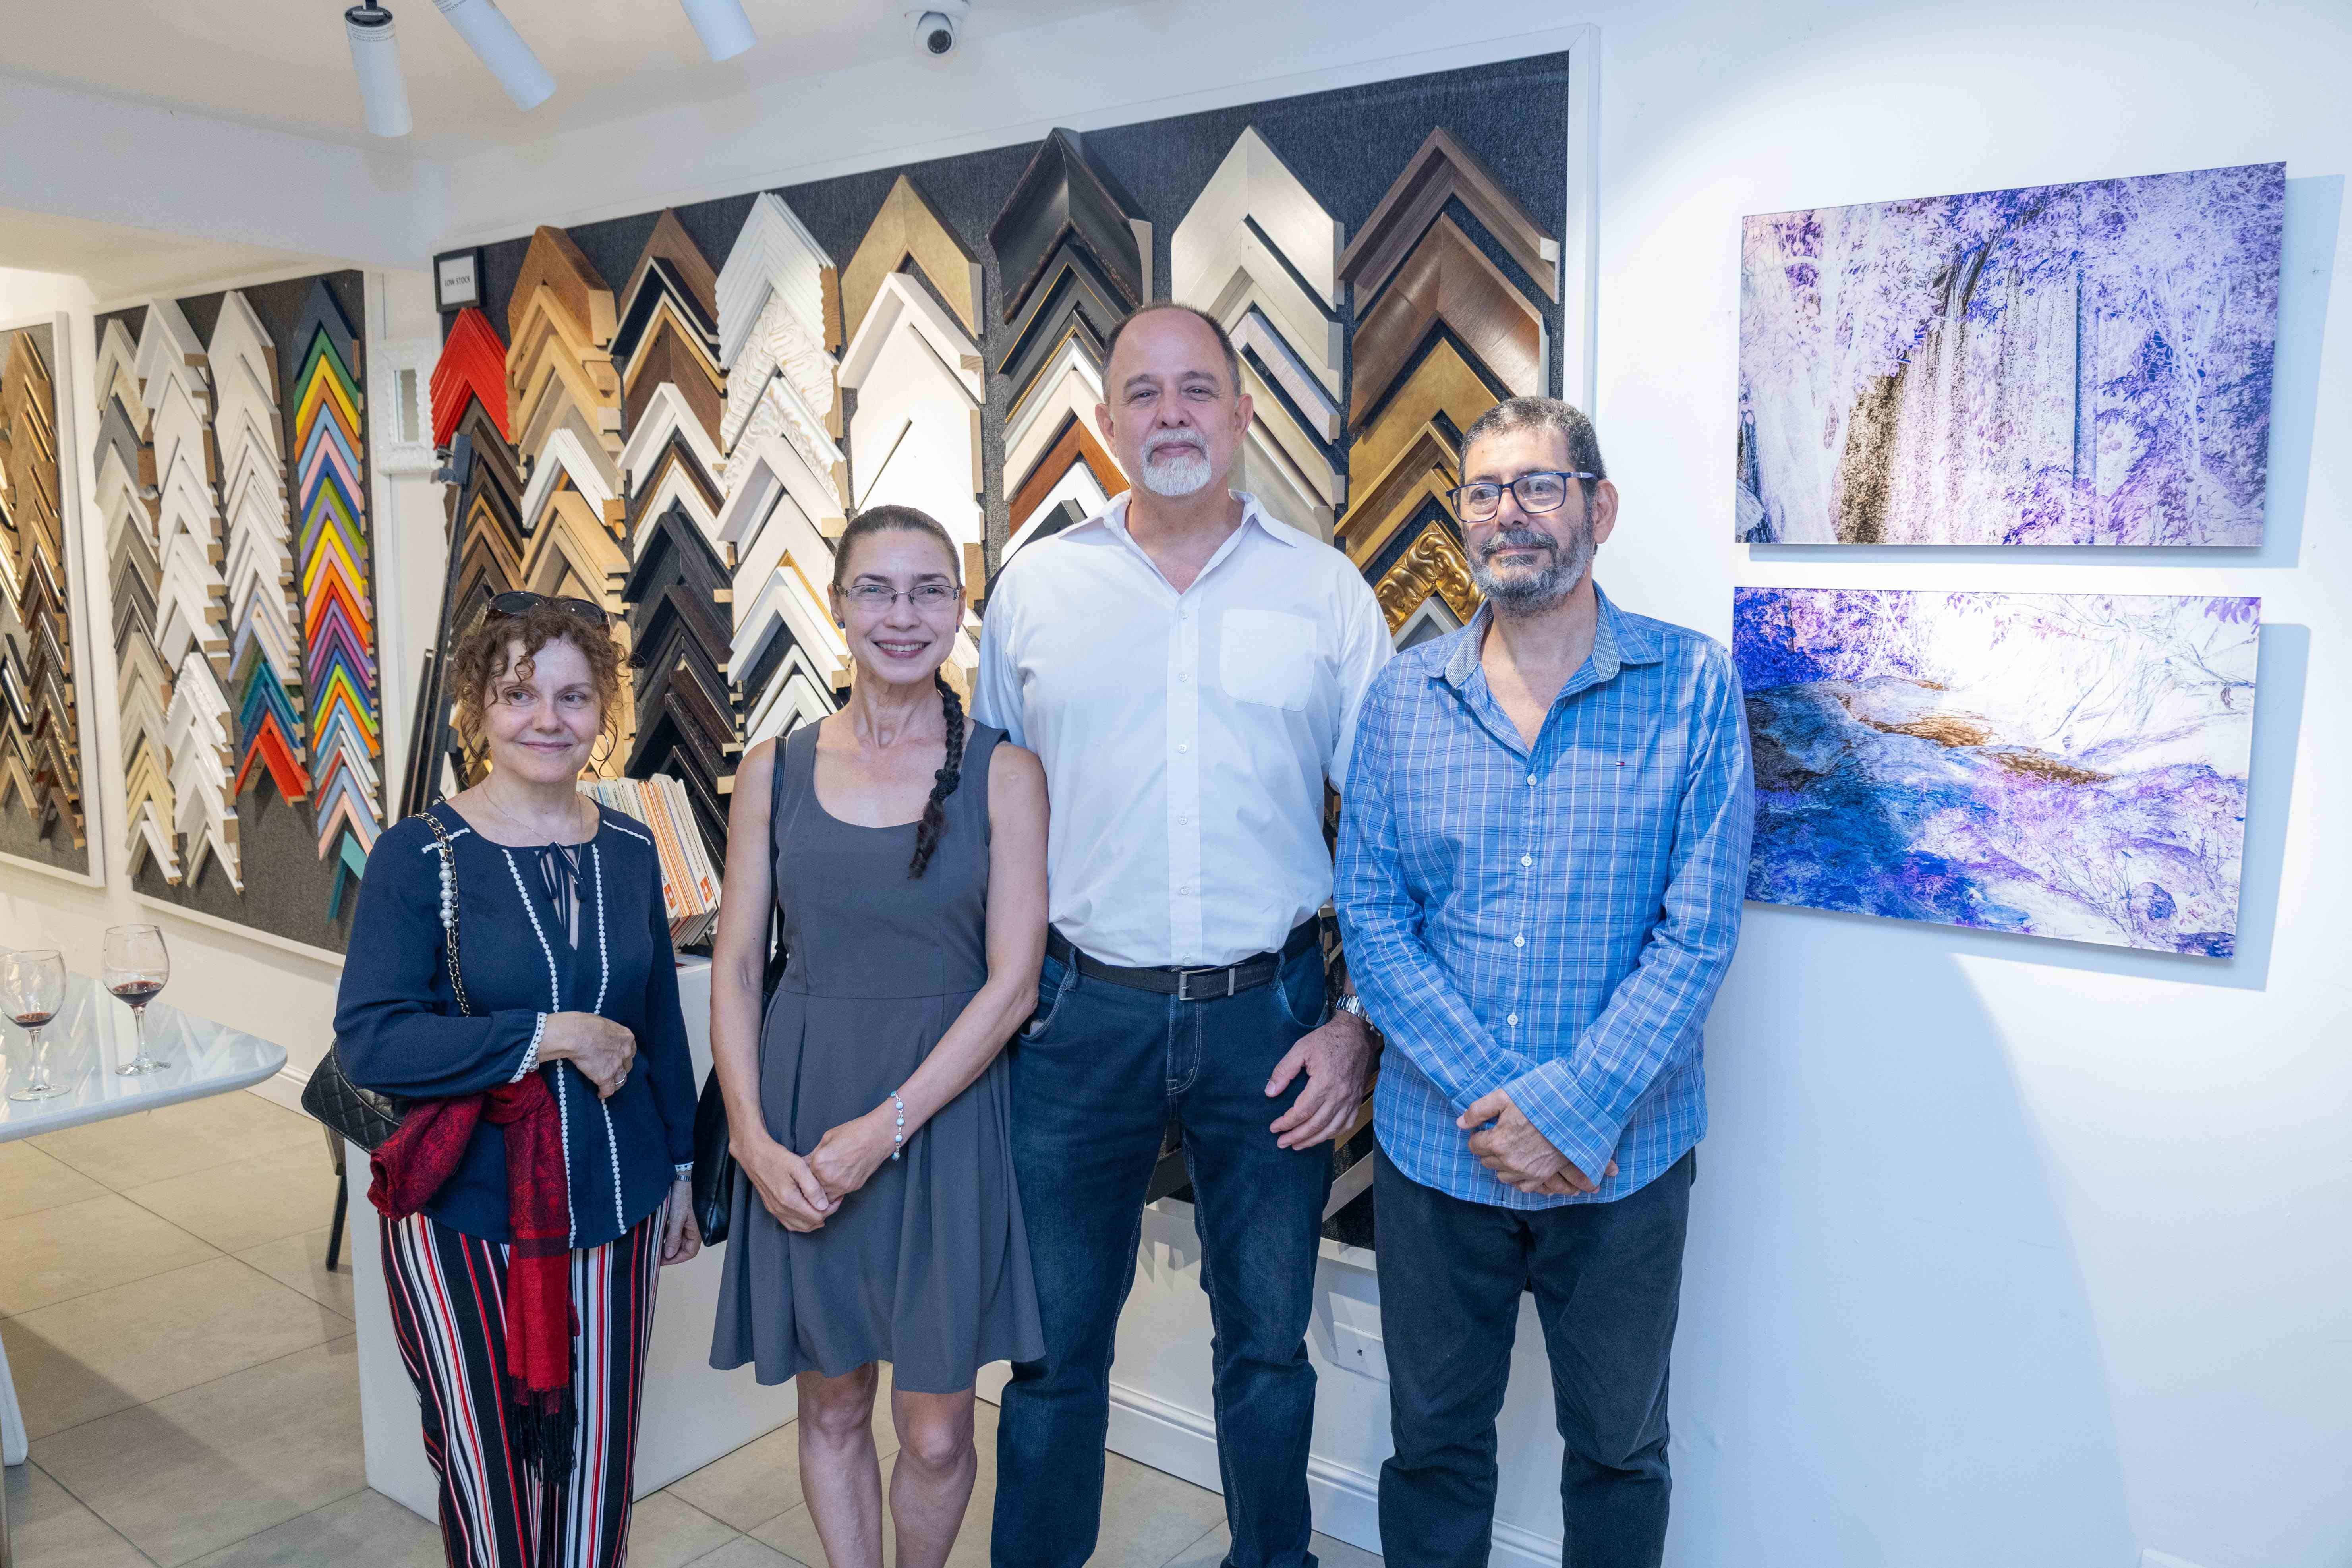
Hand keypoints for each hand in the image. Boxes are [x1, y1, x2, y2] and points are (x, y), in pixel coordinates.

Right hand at [538, 1012, 635, 1098]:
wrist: (577, 1034)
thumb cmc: (586, 1024)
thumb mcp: (604, 1024)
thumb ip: (608, 1034)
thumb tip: (601, 1036)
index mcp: (627, 1038)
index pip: (631, 1051)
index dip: (624, 1056)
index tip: (619, 1059)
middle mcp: (625, 1053)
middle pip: (627, 1066)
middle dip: (621, 1068)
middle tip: (613, 1071)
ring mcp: (616, 1066)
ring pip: (621, 1079)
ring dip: (615, 1082)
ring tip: (609, 1085)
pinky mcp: (605, 1077)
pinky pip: (608, 1090)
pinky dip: (604, 1093)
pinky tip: (600, 1094)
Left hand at [661, 1180, 701, 1264]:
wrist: (680, 1177)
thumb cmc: (682, 1195)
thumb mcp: (676, 1218)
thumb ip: (673, 1237)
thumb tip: (670, 1255)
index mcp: (695, 1231)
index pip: (689, 1253)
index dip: (676, 1259)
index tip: (661, 1261)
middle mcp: (691, 1229)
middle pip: (682, 1248)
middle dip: (669, 1254)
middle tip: (653, 1255)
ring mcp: (685, 1224)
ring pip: (676, 1241)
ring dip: (665, 1245)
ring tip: (652, 1247)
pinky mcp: (678, 1218)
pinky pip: (672, 1232)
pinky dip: (664, 1236)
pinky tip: (655, 1235)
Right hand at [735, 1133, 834, 1231]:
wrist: (754, 1155)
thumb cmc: (777, 1157)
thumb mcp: (798, 1167)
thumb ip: (812, 1187)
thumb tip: (824, 1206)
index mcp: (789, 1200)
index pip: (817, 1216)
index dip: (831, 1209)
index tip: (838, 1197)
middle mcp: (781, 1209)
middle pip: (810, 1224)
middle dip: (825, 1214)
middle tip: (834, 1201)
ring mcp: (775, 1210)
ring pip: (800, 1227)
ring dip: (814, 1220)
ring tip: (824, 1206)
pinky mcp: (771, 1208)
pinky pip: (790, 1223)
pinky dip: (802, 1222)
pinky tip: (809, 1212)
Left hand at [808, 1107, 897, 1201]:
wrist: (878, 1136)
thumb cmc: (853, 1132)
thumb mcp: (827, 1138)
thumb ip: (814, 1153)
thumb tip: (805, 1163)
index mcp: (819, 1163)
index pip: (803, 1173)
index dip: (802, 1170)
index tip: (804, 1167)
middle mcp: (828, 1177)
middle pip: (811, 1187)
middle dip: (810, 1182)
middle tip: (812, 1175)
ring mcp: (841, 1185)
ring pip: (822, 1196)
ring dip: (820, 1190)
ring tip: (823, 1179)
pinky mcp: (852, 1188)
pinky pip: (836, 1195)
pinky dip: (833, 1190)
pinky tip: (835, 1179)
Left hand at [1266, 1011, 1374, 1150]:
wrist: (1357, 1034)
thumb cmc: (1328, 1040)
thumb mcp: (1301, 1049)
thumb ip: (1284, 1071)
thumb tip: (1270, 1092)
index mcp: (1324, 1083)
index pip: (1302, 1112)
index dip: (1286, 1123)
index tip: (1273, 1128)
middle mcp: (1339, 1096)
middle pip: (1316, 1126)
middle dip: (1296, 1137)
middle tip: (1281, 1143)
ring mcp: (1350, 1100)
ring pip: (1331, 1129)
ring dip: (1312, 1141)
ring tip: (1297, 1145)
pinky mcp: (1357, 1100)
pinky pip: (1346, 1124)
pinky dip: (1332, 1134)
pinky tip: (1321, 1137)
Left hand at [1457, 1088, 1615, 1194]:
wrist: (1572, 1112)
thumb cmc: (1538, 1101)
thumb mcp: (1504, 1097)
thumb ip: (1478, 1110)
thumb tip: (1460, 1123)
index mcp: (1497, 1142)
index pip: (1474, 1145)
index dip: (1479, 1134)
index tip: (1488, 1127)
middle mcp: (1509, 1162)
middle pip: (1486, 1161)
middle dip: (1489, 1148)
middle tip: (1501, 1134)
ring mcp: (1526, 1172)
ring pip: (1502, 1175)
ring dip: (1502, 1164)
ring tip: (1511, 1148)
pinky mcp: (1541, 1176)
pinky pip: (1522, 1186)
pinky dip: (1519, 1177)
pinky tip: (1521, 1163)